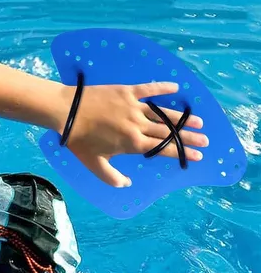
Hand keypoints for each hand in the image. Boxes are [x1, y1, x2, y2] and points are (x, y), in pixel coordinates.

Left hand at [63, 82, 208, 186]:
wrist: (67, 113)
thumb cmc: (80, 141)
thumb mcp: (94, 165)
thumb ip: (112, 178)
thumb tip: (127, 184)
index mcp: (132, 144)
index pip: (162, 149)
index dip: (181, 152)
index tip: (197, 155)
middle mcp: (138, 125)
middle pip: (168, 132)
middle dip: (189, 137)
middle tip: (205, 139)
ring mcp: (134, 107)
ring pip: (163, 113)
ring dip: (182, 118)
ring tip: (198, 121)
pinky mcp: (127, 91)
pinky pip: (149, 89)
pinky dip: (162, 88)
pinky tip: (176, 88)